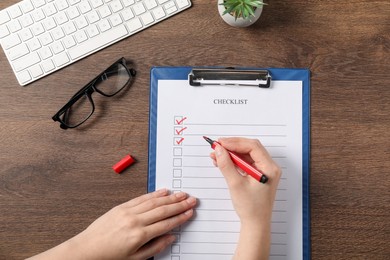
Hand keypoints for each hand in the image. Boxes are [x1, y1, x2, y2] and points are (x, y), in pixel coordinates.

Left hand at [28, 189, 195, 259]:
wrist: (85, 251)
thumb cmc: (108, 257)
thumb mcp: (134, 259)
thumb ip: (155, 248)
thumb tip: (170, 238)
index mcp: (139, 235)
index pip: (166, 223)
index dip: (180, 217)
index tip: (190, 212)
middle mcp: (135, 220)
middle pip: (163, 209)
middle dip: (179, 204)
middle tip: (191, 200)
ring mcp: (128, 211)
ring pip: (154, 201)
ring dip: (170, 197)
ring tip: (181, 194)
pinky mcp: (121, 207)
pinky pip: (141, 198)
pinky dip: (153, 194)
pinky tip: (162, 191)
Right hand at [210, 137, 280, 259]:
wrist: (255, 224)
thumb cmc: (251, 208)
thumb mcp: (236, 184)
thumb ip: (226, 165)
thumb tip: (218, 150)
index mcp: (269, 168)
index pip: (253, 147)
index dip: (235, 142)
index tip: (221, 143)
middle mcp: (269, 167)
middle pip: (250, 148)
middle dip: (232, 146)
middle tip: (217, 146)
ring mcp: (264, 170)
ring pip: (246, 154)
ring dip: (231, 153)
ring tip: (216, 154)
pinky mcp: (257, 174)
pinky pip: (245, 162)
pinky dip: (234, 160)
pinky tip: (222, 161)